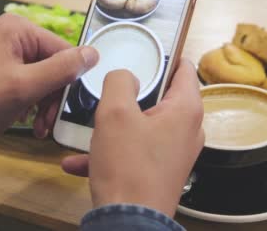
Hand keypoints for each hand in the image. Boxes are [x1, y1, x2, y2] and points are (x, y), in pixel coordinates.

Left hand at [0, 14, 98, 163]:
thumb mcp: (27, 87)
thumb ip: (63, 69)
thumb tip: (95, 53)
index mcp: (17, 28)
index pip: (63, 50)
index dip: (68, 80)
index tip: (64, 108)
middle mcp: (14, 34)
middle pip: (54, 64)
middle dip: (54, 96)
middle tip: (48, 123)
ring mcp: (8, 52)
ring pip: (46, 77)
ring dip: (46, 104)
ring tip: (40, 127)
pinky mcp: (4, 69)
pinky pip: (32, 83)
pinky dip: (35, 103)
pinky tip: (32, 122)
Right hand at [61, 60, 203, 216]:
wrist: (128, 221)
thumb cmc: (128, 169)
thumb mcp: (114, 113)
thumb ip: (119, 82)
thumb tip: (124, 76)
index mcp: (185, 109)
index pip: (184, 67)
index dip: (164, 56)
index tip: (144, 53)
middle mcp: (187, 130)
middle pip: (160, 97)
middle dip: (130, 95)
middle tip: (109, 93)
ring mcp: (174, 152)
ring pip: (142, 126)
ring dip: (114, 127)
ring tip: (89, 130)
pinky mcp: (160, 170)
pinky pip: (134, 152)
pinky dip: (111, 152)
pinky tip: (79, 161)